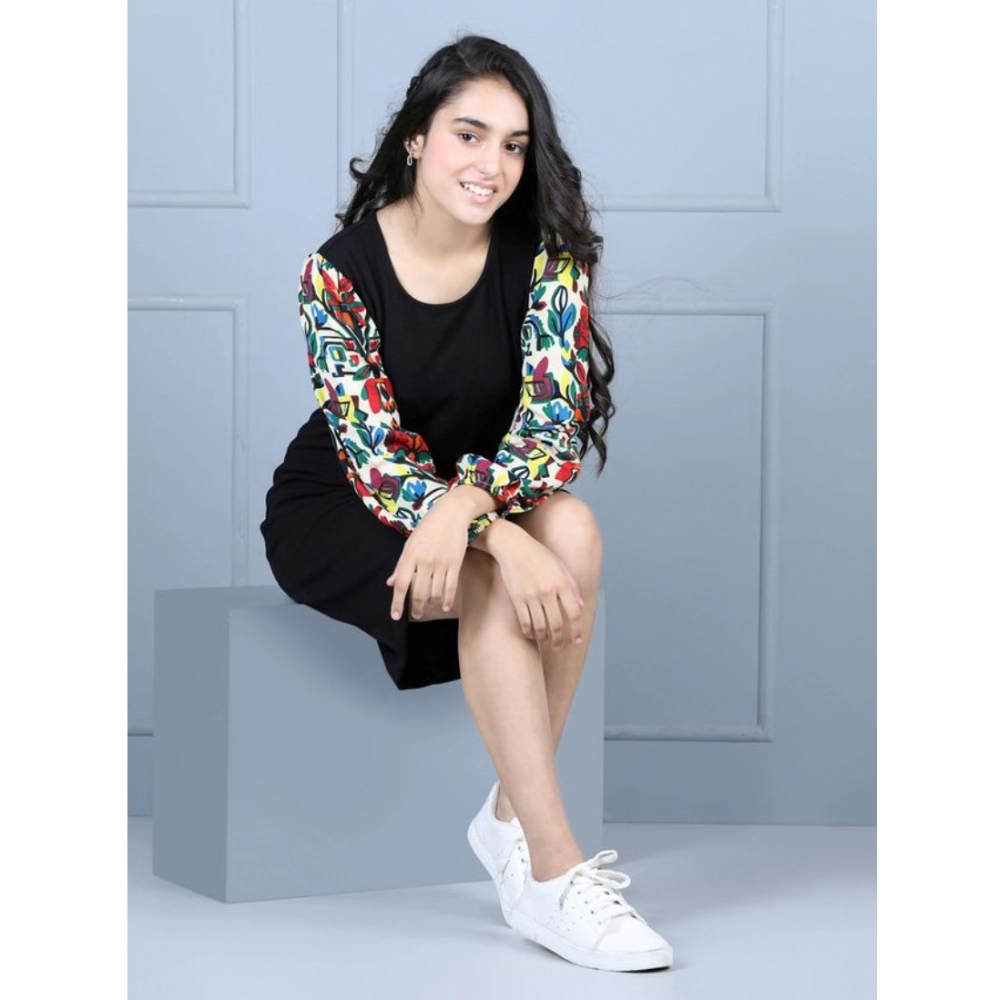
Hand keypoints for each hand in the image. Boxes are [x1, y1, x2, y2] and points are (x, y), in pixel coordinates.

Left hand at [385, 496, 470, 620]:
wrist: (451, 513)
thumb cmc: (428, 528)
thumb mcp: (410, 543)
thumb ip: (401, 565)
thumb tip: (390, 583)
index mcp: (410, 555)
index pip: (401, 584)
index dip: (397, 602)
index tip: (395, 616)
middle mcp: (424, 561)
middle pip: (418, 593)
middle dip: (416, 608)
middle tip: (416, 615)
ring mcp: (441, 563)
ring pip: (435, 593)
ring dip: (431, 604)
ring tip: (429, 607)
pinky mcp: (455, 563)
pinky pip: (450, 587)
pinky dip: (447, 600)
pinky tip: (445, 607)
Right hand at [492, 528, 586, 648]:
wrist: (513, 546)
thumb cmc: (539, 555)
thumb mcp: (560, 566)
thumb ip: (572, 586)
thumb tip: (580, 606)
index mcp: (562, 583)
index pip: (574, 612)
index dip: (577, 629)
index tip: (577, 640)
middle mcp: (548, 591)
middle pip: (557, 624)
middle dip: (559, 639)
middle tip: (559, 646)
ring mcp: (531, 595)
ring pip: (540, 626)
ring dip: (544, 638)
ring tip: (546, 641)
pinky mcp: (517, 598)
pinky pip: (524, 621)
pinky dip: (528, 631)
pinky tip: (531, 634)